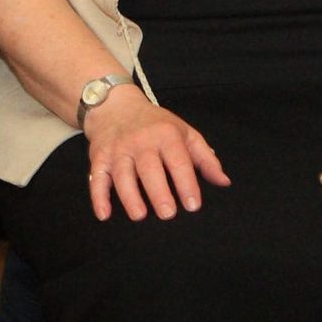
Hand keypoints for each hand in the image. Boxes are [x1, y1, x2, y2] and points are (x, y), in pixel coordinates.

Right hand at [82, 84, 227, 221]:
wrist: (115, 105)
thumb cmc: (155, 124)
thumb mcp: (184, 132)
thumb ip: (205, 158)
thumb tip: (223, 182)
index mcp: (166, 135)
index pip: (178, 161)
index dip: (186, 183)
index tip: (193, 205)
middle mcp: (141, 141)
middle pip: (149, 168)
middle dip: (158, 191)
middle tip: (168, 214)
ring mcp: (118, 149)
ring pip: (122, 174)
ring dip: (129, 195)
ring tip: (139, 215)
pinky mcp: (99, 157)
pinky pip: (97, 177)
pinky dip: (98, 196)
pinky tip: (104, 214)